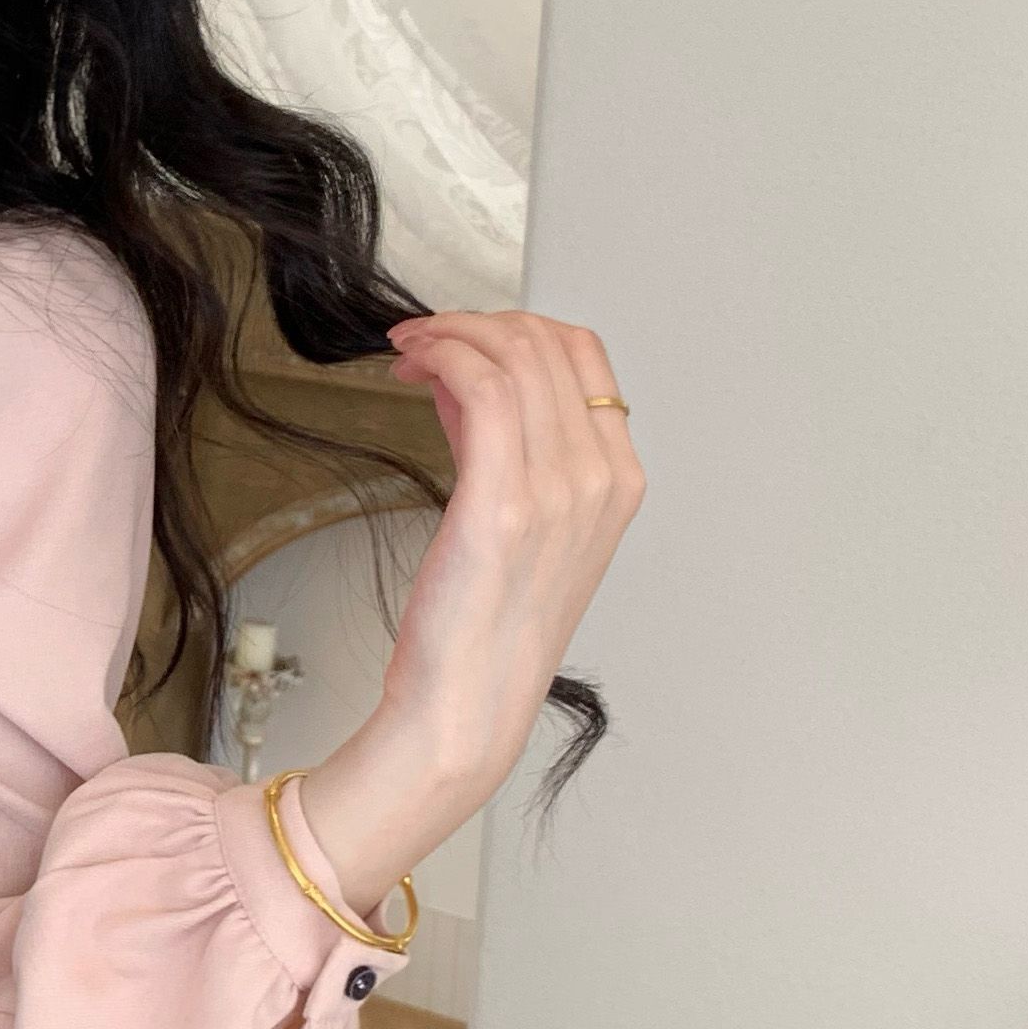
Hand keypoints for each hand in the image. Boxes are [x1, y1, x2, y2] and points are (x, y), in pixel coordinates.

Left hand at [292, 308, 642, 912]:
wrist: (465, 706)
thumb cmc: (482, 628)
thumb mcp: (516, 524)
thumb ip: (501, 445)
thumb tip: (464, 378)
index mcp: (617, 481)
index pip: (582, 357)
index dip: (517, 328)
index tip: (464, 337)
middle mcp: (600, 479)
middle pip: (547, 343)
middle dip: (477, 322)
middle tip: (424, 338)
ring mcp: (560, 489)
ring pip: (514, 354)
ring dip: (451, 332)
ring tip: (409, 350)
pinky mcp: (504, 500)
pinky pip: (481, 384)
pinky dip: (443, 355)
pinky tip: (412, 366)